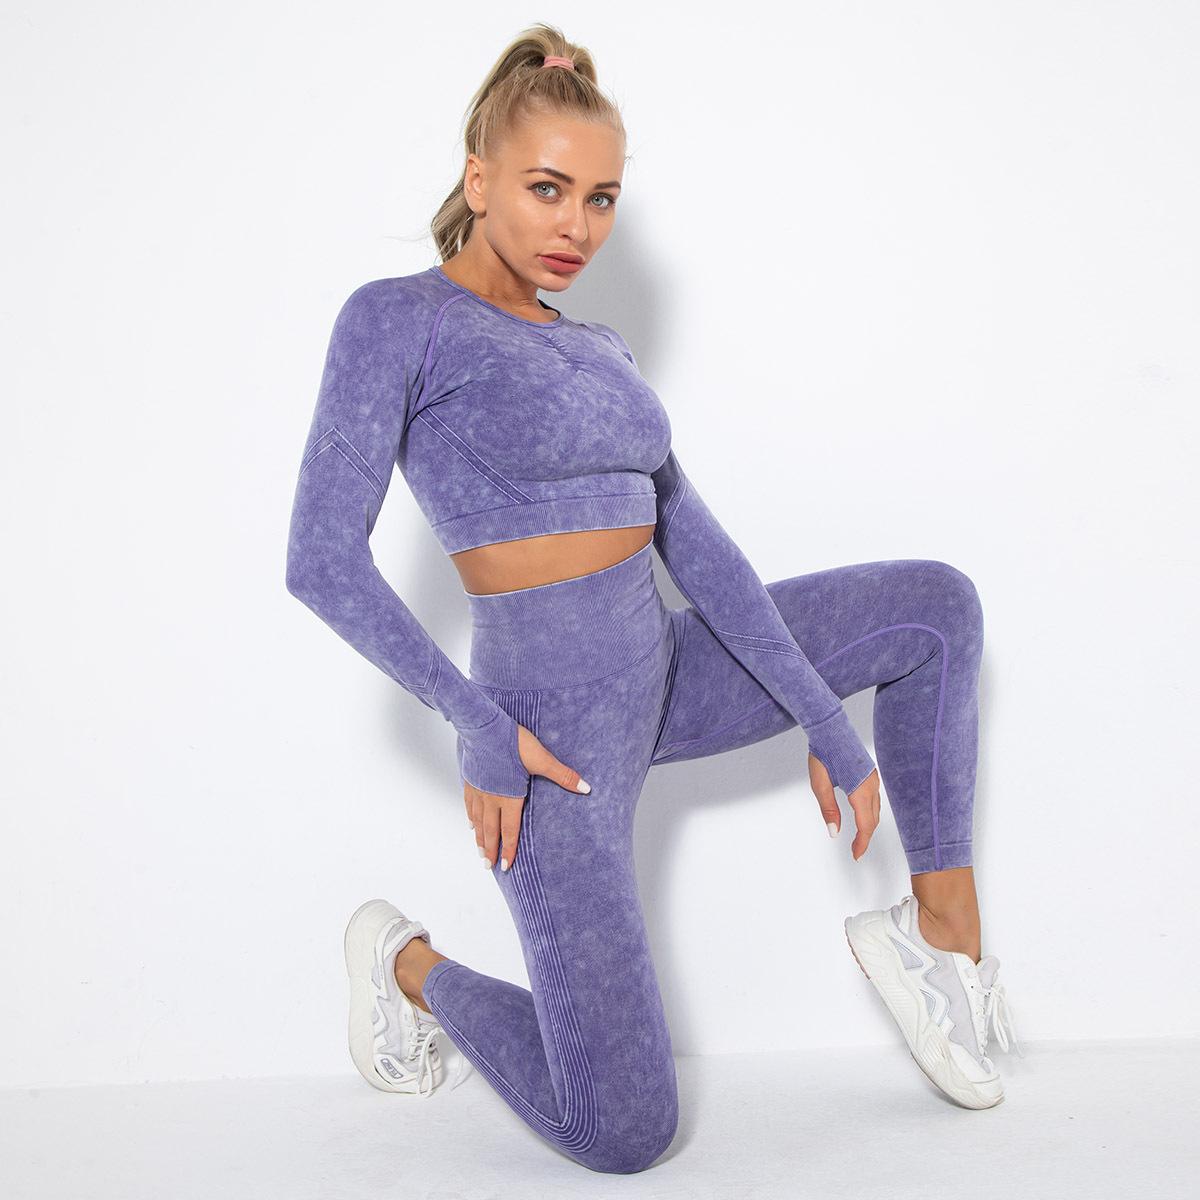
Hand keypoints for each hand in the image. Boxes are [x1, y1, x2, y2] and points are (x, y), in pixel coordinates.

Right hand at [465, 724, 590, 872]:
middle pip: (490, 830)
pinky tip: (471, 822)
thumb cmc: (512, 742)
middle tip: (488, 867)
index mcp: (509, 797)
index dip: (508, 849)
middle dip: (490, 850)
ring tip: (480, 851)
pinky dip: (471, 816)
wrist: (482, 726)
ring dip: (479, 837)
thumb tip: (586, 788)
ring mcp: (478, 789)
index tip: (506, 867)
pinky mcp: (470, 778)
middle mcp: (491, 797)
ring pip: (477, 820)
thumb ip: (562, 775)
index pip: (509, 830)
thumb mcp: (541, 758)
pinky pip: (469, 804)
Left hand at [809, 754, 880, 860]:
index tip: (856, 856)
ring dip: (868, 825)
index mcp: (860, 790)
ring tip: (857, 837)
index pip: (866, 825)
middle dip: (865, 837)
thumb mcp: (820, 784)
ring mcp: (873, 779)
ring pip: (876, 810)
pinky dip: (870, 812)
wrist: (831, 728)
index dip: (862, 843)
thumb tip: (834, 833)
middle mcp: (871, 786)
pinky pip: (875, 799)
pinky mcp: (871, 774)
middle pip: (873, 819)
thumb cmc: (823, 753)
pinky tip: (860, 815)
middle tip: (855, 851)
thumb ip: (828, 810)